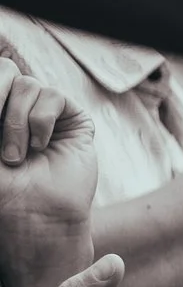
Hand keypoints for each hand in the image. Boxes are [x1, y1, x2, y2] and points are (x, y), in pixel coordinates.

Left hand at [0, 55, 95, 285]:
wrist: (32, 216)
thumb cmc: (1, 191)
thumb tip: (2, 77)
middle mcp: (16, 109)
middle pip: (6, 69)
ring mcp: (45, 113)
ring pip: (27, 84)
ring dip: (15, 121)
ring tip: (15, 155)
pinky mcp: (72, 120)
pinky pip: (52, 97)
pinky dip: (40, 121)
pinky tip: (39, 147)